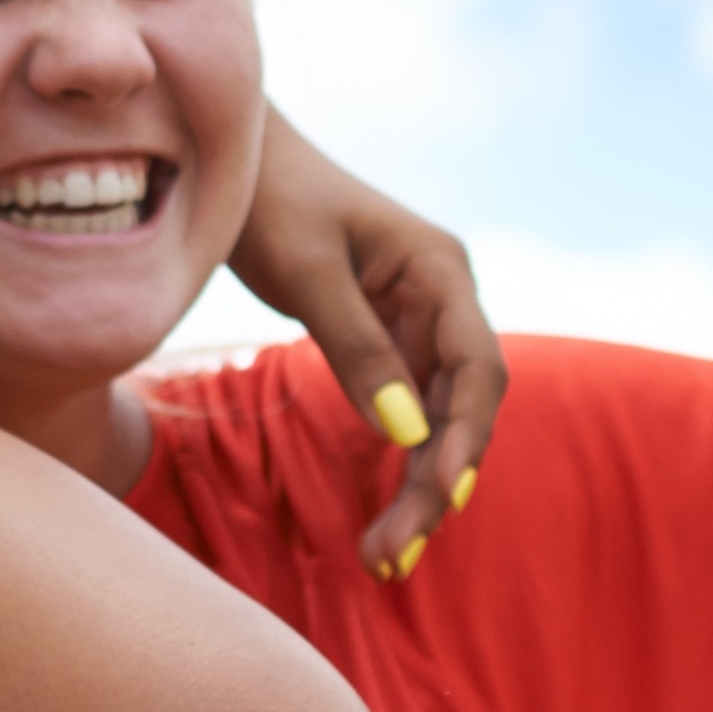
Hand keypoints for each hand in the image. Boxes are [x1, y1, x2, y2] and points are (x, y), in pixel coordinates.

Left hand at [229, 107, 503, 576]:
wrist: (234, 158)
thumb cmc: (268, 199)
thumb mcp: (306, 271)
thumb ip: (357, 346)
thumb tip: (405, 432)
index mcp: (439, 269)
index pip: (477, 367)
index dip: (465, 436)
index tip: (440, 494)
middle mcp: (442, 297)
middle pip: (464, 405)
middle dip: (437, 481)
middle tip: (395, 552)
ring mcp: (417, 320)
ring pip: (438, 416)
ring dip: (419, 484)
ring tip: (387, 553)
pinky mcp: (385, 337)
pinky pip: (407, 408)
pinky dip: (397, 459)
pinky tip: (385, 515)